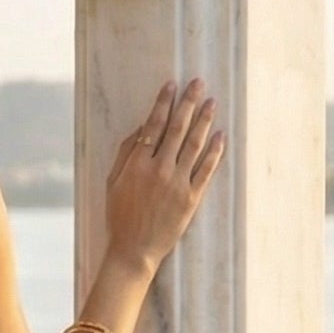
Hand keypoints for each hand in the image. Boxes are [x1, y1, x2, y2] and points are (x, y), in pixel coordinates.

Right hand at [104, 79, 224, 278]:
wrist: (134, 250)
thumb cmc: (120, 216)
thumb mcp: (113, 182)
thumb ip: (125, 154)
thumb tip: (141, 129)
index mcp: (136, 164)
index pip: (153, 125)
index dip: (163, 103)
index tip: (172, 84)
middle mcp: (158, 170)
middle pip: (177, 129)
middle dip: (188, 103)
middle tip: (198, 82)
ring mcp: (176, 184)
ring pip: (194, 144)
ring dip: (204, 120)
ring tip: (211, 102)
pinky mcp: (191, 198)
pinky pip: (206, 170)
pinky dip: (214, 151)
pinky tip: (220, 135)